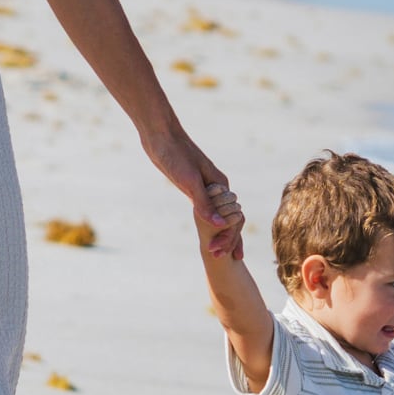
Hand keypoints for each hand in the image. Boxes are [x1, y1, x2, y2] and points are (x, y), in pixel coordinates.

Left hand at [148, 128, 242, 258]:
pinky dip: (211, 222)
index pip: (233, 217)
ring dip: (222, 234)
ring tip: (221, 252)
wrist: (160, 135)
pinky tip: (210, 230)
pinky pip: (207, 209)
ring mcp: (205, 186)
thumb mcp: (189, 181)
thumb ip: (204, 203)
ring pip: (219, 214)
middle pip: (229, 218)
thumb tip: (218, 225)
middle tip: (221, 259)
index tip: (225, 255)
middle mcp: (216, 187)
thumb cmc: (175, 155)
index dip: (231, 238)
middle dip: (229, 240)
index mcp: (220, 185)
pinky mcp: (192, 185)